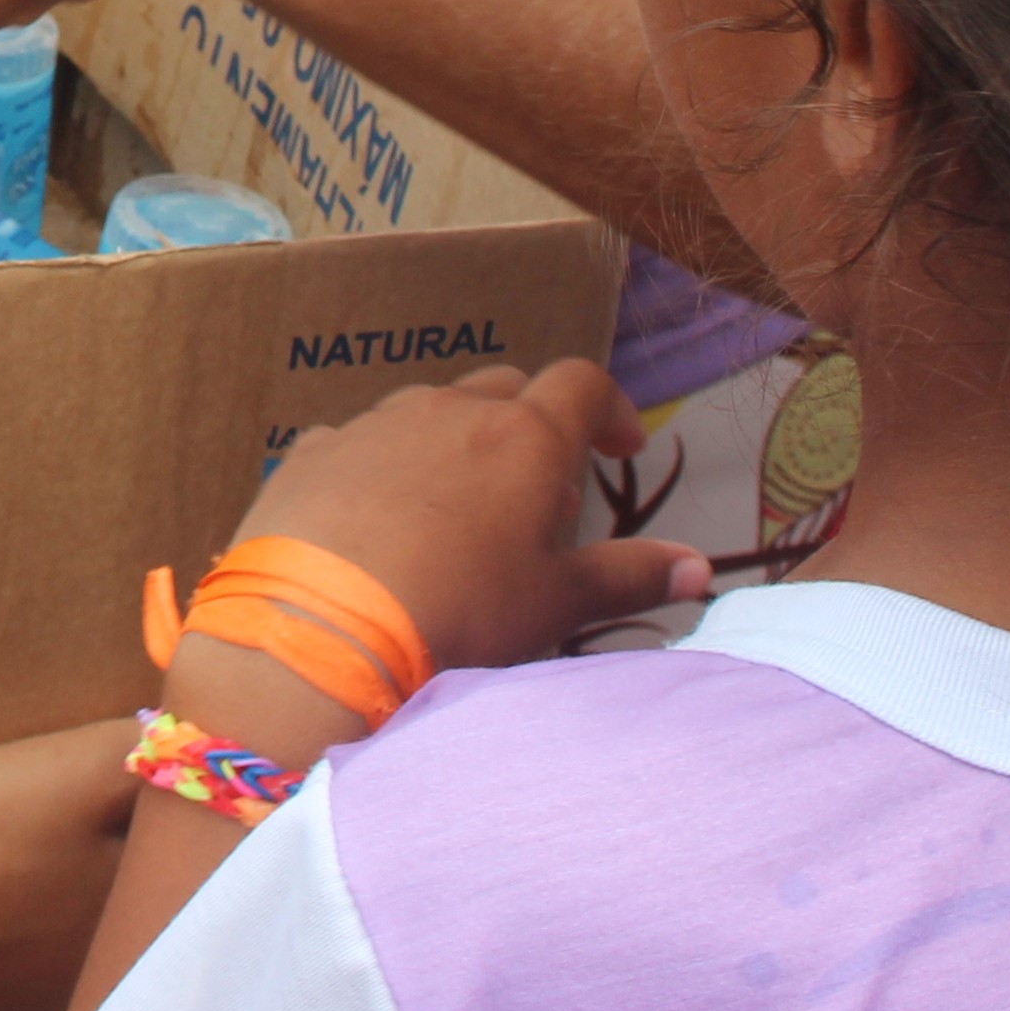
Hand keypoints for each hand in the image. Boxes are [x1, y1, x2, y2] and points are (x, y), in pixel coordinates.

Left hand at [216, 361, 704, 691]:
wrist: (320, 627)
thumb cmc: (460, 613)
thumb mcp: (556, 604)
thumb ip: (628, 577)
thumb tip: (699, 567)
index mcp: (523, 436)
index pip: (582, 383)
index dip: (608, 409)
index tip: (618, 448)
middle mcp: (448, 409)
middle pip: (504, 389)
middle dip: (529, 425)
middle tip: (536, 493)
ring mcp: (373, 424)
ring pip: (427, 409)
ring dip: (453, 443)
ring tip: (456, 509)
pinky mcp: (310, 452)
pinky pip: (357, 443)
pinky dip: (379, 468)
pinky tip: (375, 519)